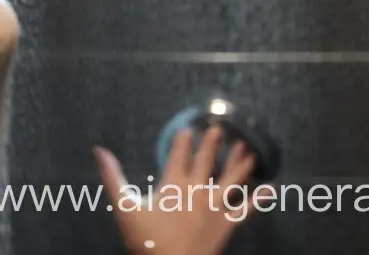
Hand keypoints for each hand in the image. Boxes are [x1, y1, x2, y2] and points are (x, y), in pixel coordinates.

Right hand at [95, 125, 255, 254]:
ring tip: (248, 147)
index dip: (183, 139)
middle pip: (207, 160)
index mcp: (173, 184)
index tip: (188, 127)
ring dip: (240, 161)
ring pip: (231, 178)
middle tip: (220, 128)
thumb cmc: (146, 241)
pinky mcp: (227, 224)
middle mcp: (197, 190)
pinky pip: (246, 208)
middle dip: (213, 143)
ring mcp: (216, 207)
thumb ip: (112, 177)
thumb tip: (98, 150)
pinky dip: (258, 198)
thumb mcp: (124, 208)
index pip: (179, 154)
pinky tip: (270, 187)